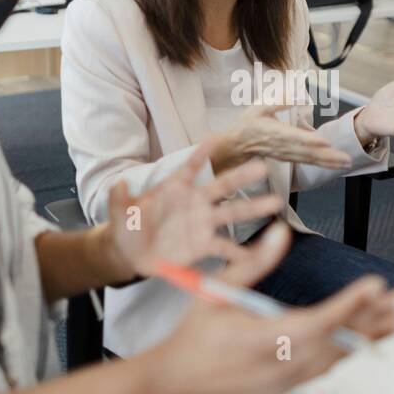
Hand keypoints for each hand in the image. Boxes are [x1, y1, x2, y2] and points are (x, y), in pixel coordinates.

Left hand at [101, 139, 284, 277]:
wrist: (131, 253)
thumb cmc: (126, 227)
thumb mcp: (118, 212)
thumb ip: (119, 198)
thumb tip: (120, 183)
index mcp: (175, 188)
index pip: (190, 167)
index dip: (201, 154)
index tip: (215, 138)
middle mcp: (194, 203)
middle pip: (222, 186)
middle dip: (242, 177)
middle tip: (262, 167)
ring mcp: (202, 224)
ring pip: (232, 213)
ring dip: (253, 208)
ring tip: (275, 204)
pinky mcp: (203, 246)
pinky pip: (224, 248)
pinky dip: (240, 252)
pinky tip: (257, 255)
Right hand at [146, 267, 393, 393]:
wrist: (176, 382)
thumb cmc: (193, 335)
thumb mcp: (216, 290)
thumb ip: (253, 262)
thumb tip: (282, 231)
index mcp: (261, 339)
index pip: (317, 321)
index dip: (349, 304)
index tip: (375, 284)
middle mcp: (280, 364)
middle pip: (340, 342)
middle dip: (376, 321)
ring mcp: (286, 380)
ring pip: (339, 357)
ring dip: (371, 336)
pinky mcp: (288, 386)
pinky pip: (328, 366)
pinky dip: (350, 349)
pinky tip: (369, 335)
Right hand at [211, 104, 350, 171]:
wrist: (236, 145)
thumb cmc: (248, 123)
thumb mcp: (260, 106)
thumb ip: (280, 100)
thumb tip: (299, 94)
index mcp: (276, 132)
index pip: (295, 138)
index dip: (310, 140)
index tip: (325, 142)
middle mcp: (282, 146)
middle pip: (307, 153)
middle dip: (327, 157)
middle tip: (346, 159)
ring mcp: (286, 154)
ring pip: (309, 159)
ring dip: (328, 162)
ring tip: (345, 163)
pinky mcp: (288, 158)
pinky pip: (306, 161)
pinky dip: (320, 164)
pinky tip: (333, 165)